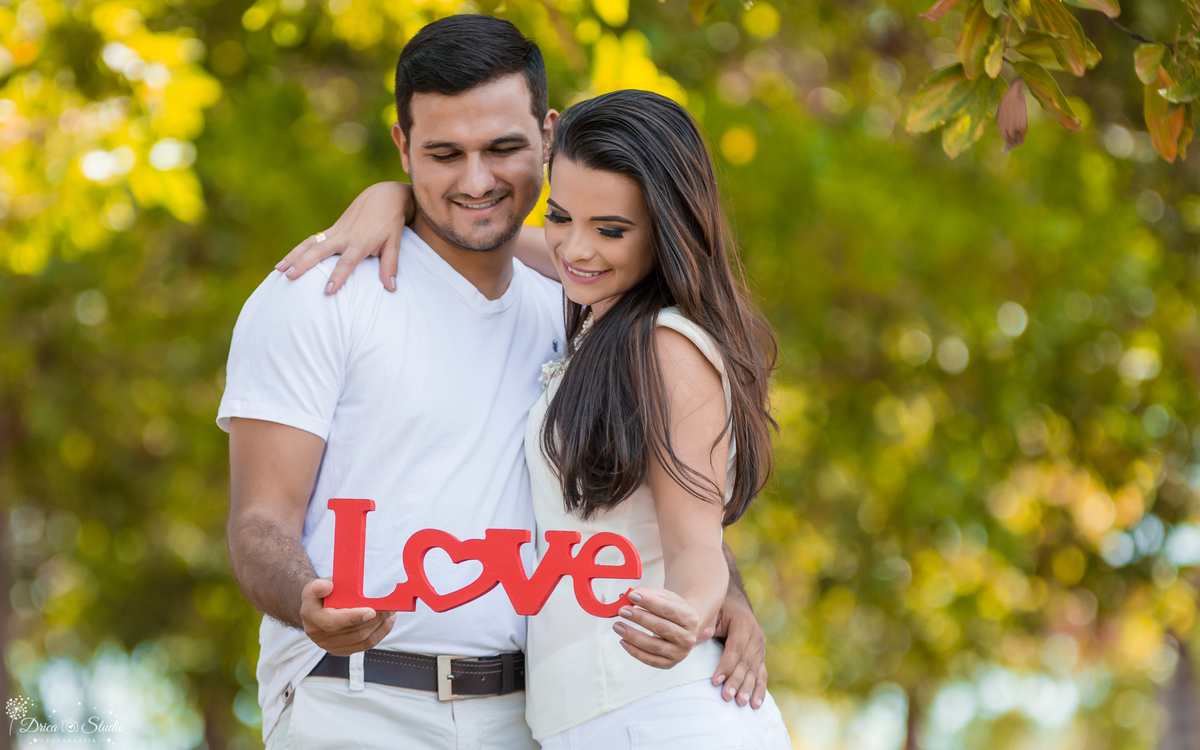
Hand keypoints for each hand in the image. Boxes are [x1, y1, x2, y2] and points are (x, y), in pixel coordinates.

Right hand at [276, 182, 414, 294]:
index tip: (328, 290)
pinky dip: (297, 250)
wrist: (383, 197)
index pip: (347, 262)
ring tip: (279, 270)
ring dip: (293, 256)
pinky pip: (311, 240)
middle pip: (320, 251)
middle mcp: (345, 236)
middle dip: (304, 264)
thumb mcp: (394, 244)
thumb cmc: (390, 223)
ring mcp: (335, 231)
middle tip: (290, 277)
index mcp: (360, 242)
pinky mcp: (331, 229)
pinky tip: (285, 261)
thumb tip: (391, 289)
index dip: (338, 276)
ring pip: (310, 243)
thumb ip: (390, 266)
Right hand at [300, 578, 395, 654]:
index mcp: (312, 616)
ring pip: (362, 640)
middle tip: (390, 605)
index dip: (353, 617)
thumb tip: (325, 586)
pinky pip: (365, 645)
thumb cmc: (320, 594)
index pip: (333, 622)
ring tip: (392, 611)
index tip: (371, 611)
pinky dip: (380, 633)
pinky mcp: (342, 650)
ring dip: (381, 625)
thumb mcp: (316, 585)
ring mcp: (330, 646)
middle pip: (353, 631)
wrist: (315, 609)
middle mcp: (319, 635)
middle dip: (375, 619)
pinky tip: (387, 621)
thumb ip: (321, 586)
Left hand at [612, 587, 709, 668]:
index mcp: (690, 618)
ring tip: (618, 626)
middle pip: (661, 627)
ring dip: (632, 636)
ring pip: (653, 646)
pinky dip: (634, 651)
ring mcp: (679, 653)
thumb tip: (628, 595)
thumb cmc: (674, 611)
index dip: (649, 602)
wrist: (686, 628)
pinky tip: (624, 641)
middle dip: (639, 618)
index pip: (667, 609)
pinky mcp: (669, 664)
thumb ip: (649, 593)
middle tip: (622, 611)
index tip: (632, 596)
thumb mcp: (667, 597)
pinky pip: (649, 660)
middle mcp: (687, 637)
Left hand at [710, 592, 767, 708]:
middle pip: (746, 663)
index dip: (726, 666)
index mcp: (744, 624)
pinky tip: (756, 704)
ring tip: (741, 703)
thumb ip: (707, 624)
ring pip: (754, 671)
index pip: (735, 649)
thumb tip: (700, 635)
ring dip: (748, 688)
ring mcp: (761, 648)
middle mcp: (756, 637)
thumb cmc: (720, 610)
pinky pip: (762, 675)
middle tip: (727, 696)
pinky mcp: (761, 657)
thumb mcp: (713, 612)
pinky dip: (759, 690)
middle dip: (736, 681)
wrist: (736, 605)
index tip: (715, 681)